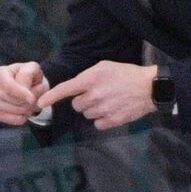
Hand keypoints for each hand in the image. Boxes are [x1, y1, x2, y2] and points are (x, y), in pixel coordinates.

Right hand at [0, 62, 48, 124]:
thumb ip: (28, 75)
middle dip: (28, 101)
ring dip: (28, 109)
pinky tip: (27, 111)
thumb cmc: (28, 75)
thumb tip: (26, 91)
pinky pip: (13, 120)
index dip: (21, 93)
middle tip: (37, 99)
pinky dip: (24, 117)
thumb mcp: (32, 68)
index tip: (32, 99)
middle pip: (12, 100)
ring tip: (33, 103)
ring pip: (14, 110)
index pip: (8, 86)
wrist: (25, 86)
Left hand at [36, 62, 158, 130]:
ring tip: (108, 101)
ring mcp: (103, 109)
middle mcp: (94, 96)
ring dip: (93, 110)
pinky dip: (102, 119)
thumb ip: (87, 77)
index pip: (66, 89)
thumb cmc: (126, 74)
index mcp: (91, 79)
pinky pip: (97, 124)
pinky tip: (112, 110)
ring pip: (87, 115)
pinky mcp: (112, 121)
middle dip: (83, 101)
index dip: (51, 97)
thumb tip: (75, 89)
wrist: (150, 88)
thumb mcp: (104, 67)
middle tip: (97, 95)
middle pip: (76, 106)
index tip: (40, 103)